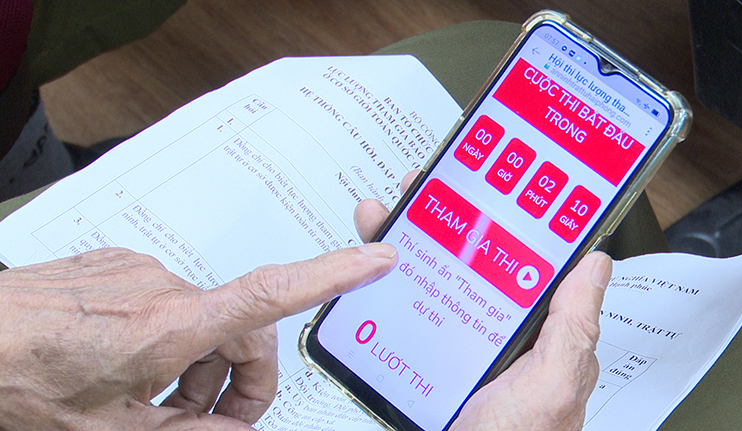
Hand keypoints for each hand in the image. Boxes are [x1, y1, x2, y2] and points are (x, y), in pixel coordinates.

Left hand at [0, 244, 395, 430]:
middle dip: (239, 384)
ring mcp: (140, 272)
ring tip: (154, 410)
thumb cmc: (20, 379)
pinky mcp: (119, 267)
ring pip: (202, 322)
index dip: (333, 274)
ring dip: (196, 370)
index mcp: (170, 326)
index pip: (272, 293)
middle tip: (212, 427)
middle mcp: (163, 287)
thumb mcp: (114, 430)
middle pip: (242, 330)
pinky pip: (168, 305)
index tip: (377, 258)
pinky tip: (129, 374)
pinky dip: (167, 344)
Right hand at [355, 171, 609, 430]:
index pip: (521, 263)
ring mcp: (453, 346)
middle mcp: (492, 334)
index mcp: (532, 333)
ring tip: (384, 216)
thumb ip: (573, 327)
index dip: (504, 221)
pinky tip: (365, 272)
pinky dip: (378, 290)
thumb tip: (596, 265)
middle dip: (441, 222)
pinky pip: (398, 315)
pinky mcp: (419, 359)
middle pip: (466, 263)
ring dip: (403, 245)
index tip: (487, 186)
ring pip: (428, 281)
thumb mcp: (551, 384)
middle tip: (422, 191)